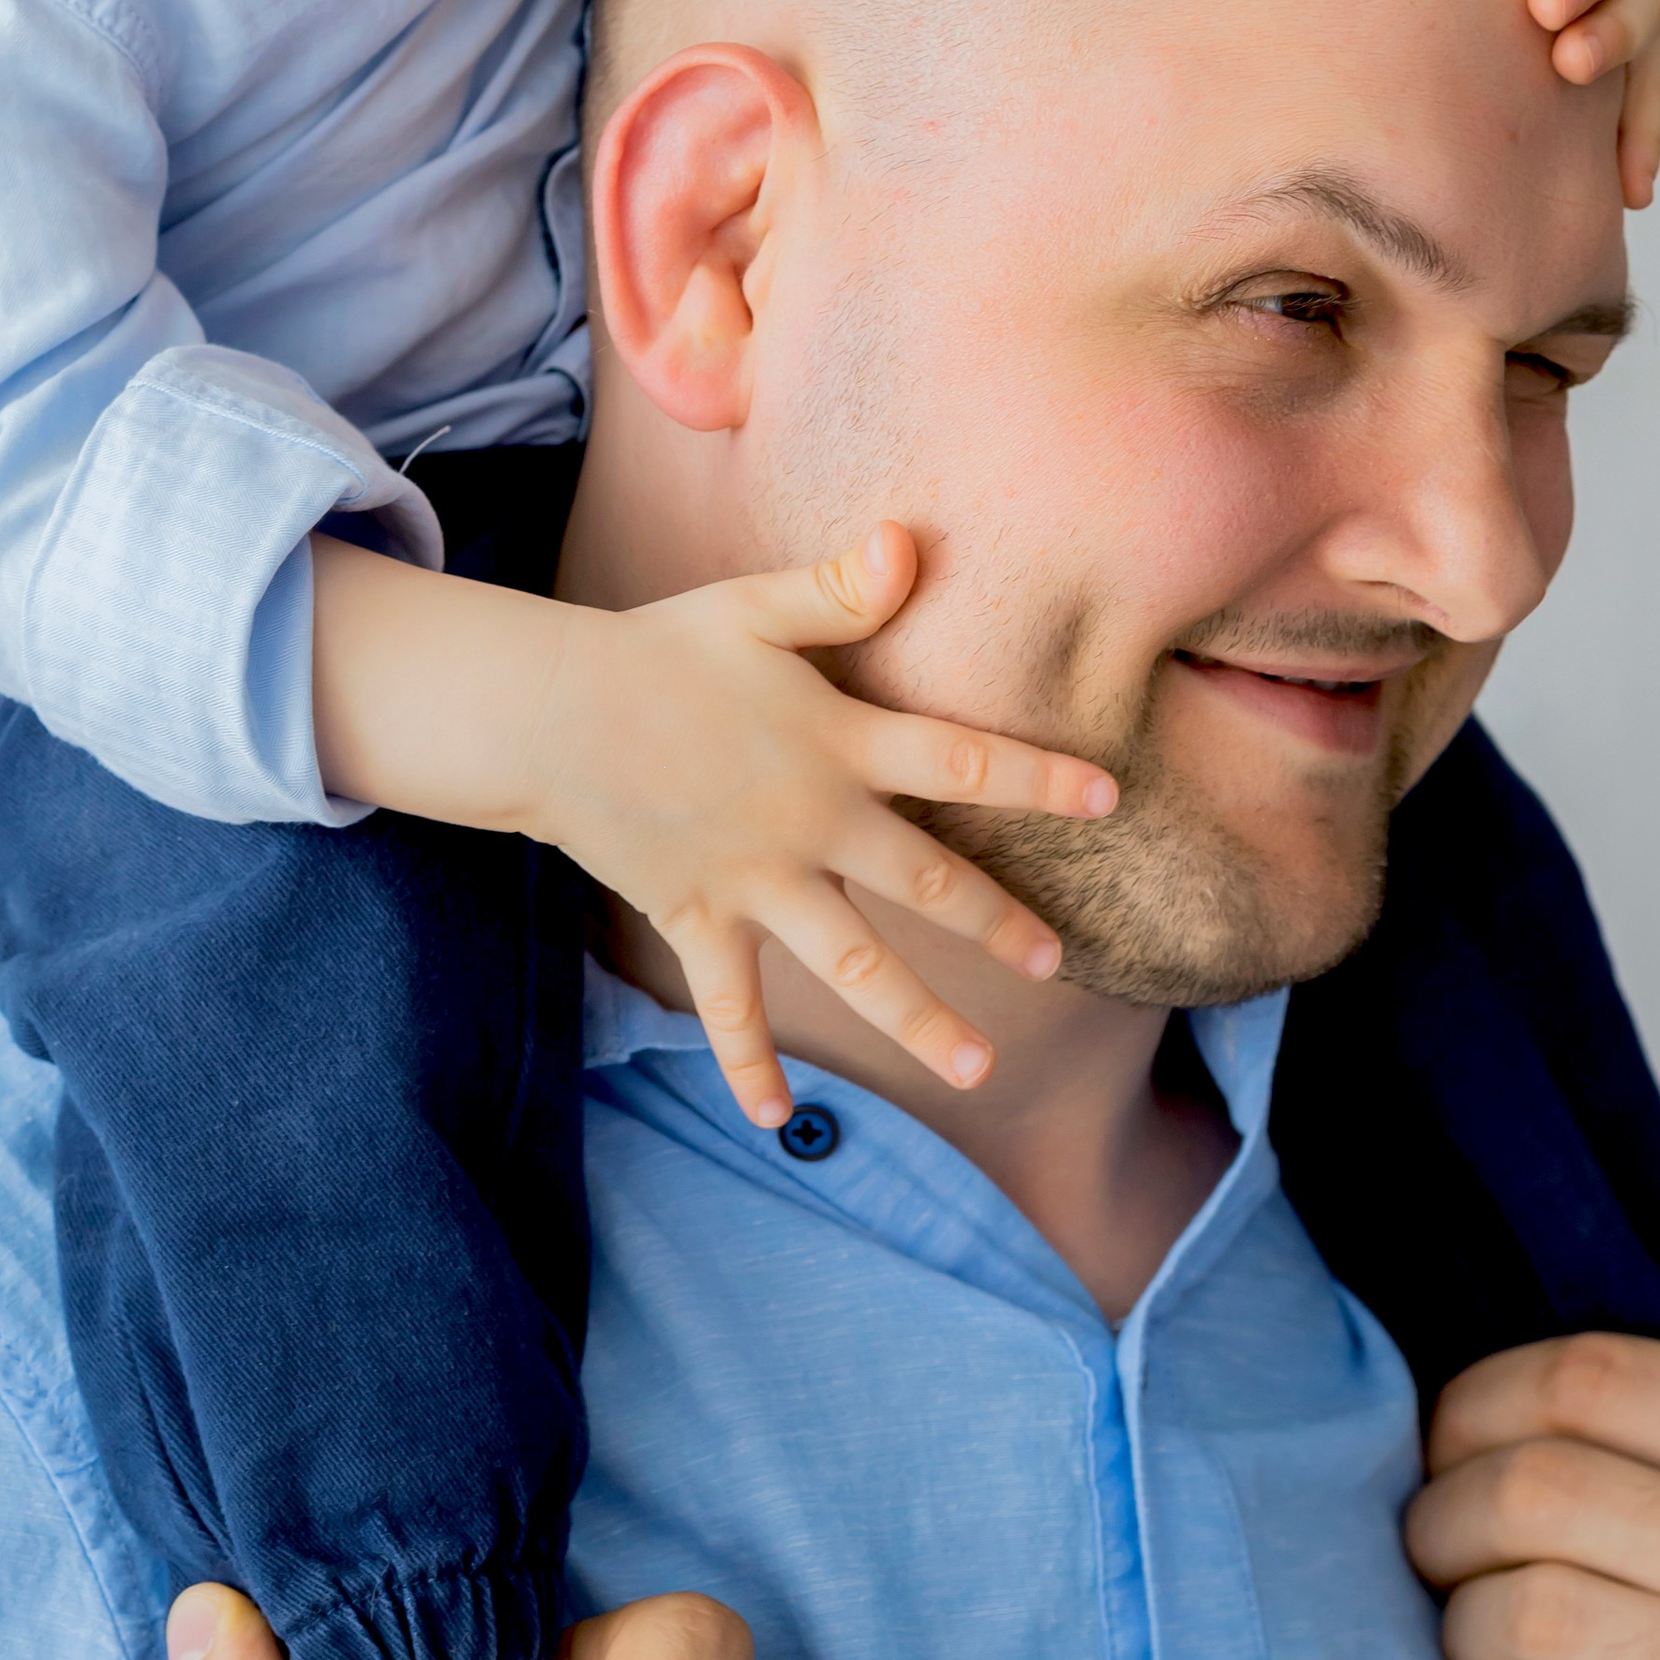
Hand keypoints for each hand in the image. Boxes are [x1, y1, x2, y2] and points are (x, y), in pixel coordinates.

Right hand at [525, 522, 1113, 1124]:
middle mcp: (810, 823)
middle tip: (1059, 962)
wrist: (549, 715)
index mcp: (838, 745)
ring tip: (978, 1069)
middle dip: (998, 921)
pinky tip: (776, 1117)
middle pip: (927, 881)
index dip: (1039, 778)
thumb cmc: (657, 651)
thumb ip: (839, 591)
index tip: (1111, 798)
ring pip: (852, 964)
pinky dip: (749, 1063)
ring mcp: (756, 880)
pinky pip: (730, 1005)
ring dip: (918, 1018)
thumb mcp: (752, 608)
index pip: (961, 759)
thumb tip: (910, 541)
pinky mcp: (698, 918)